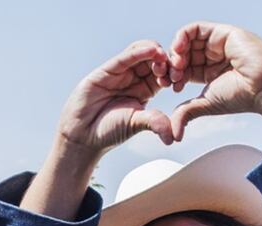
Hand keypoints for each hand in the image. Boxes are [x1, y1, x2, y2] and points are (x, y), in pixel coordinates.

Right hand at [55, 40, 173, 158]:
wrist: (83, 135)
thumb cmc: (108, 131)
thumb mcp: (136, 124)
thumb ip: (154, 123)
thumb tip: (172, 138)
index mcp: (145, 90)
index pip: (163, 73)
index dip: (172, 72)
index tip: (178, 80)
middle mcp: (133, 78)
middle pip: (154, 59)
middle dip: (166, 61)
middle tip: (173, 69)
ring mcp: (120, 72)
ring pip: (141, 52)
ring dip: (154, 52)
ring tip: (162, 58)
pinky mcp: (107, 70)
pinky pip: (125, 57)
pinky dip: (139, 52)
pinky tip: (151, 51)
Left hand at [163, 22, 261, 139]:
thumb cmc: (240, 97)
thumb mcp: (205, 104)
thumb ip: (186, 114)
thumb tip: (174, 135)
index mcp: (209, 71)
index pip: (183, 68)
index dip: (172, 75)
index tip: (172, 87)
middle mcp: (213, 56)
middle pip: (183, 54)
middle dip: (173, 65)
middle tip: (174, 77)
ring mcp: (218, 43)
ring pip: (188, 40)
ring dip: (176, 51)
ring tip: (178, 65)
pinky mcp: (223, 32)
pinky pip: (196, 28)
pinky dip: (182, 36)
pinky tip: (179, 50)